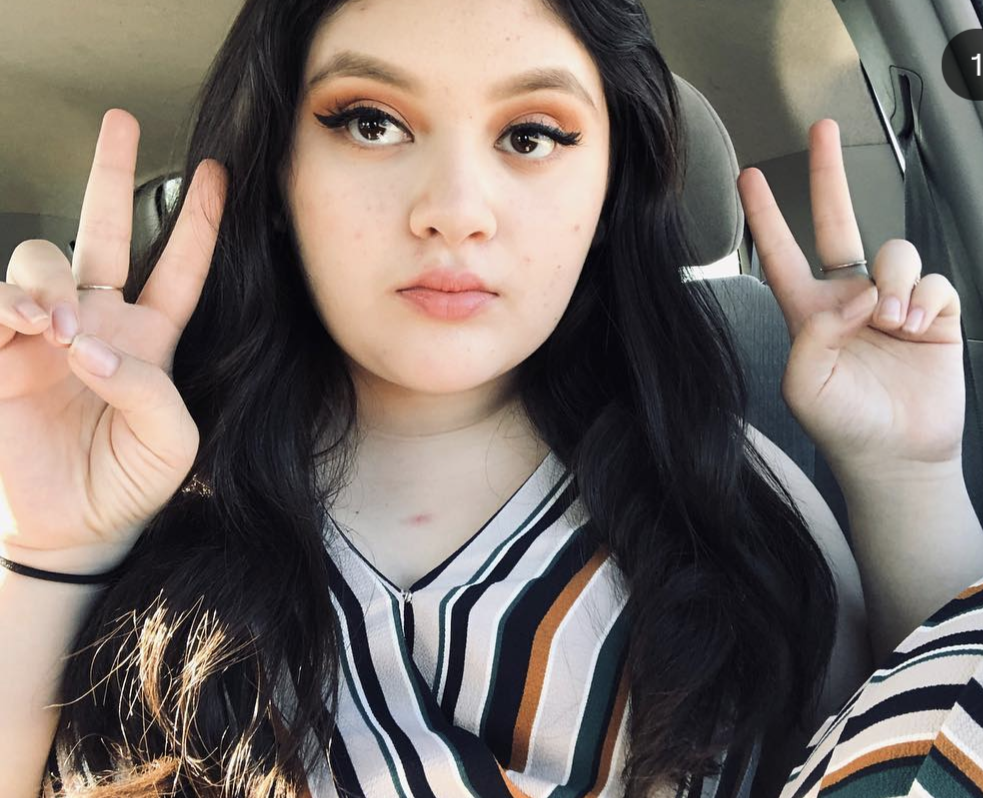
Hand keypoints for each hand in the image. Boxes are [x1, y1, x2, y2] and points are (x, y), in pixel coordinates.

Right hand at [0, 109, 226, 570]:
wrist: (70, 528)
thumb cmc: (128, 485)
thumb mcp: (171, 444)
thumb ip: (148, 389)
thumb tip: (88, 342)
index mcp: (151, 340)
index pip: (179, 269)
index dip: (198, 224)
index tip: (216, 174)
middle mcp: (98, 323)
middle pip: (103, 235)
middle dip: (110, 176)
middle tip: (118, 121)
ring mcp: (43, 334)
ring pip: (40, 263)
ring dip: (46, 282)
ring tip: (55, 325)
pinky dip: (6, 307)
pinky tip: (24, 326)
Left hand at [736, 119, 963, 478]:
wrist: (896, 454)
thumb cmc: (842, 424)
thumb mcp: (804, 383)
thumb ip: (813, 333)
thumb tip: (854, 292)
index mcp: (810, 312)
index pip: (781, 253)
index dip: (764, 216)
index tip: (747, 176)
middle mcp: (849, 298)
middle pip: (838, 222)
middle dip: (828, 175)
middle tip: (822, 130)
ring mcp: (892, 302)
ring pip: (894, 252)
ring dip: (893, 280)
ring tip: (891, 322)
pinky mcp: (933, 313)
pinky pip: (933, 280)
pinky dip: (924, 298)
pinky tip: (916, 326)